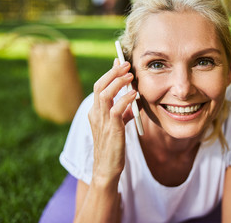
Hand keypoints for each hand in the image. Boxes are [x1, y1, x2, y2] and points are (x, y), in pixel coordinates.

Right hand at [88, 59, 136, 185]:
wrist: (107, 168)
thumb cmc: (113, 147)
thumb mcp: (117, 126)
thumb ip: (123, 113)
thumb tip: (134, 101)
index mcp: (95, 112)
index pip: (99, 87)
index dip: (109, 73)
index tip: (120, 62)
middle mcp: (95, 114)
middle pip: (100, 86)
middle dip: (113, 72)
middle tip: (126, 63)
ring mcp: (102, 121)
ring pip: (105, 94)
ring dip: (118, 82)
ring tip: (130, 75)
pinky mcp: (111, 130)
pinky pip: (117, 109)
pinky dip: (125, 99)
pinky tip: (135, 94)